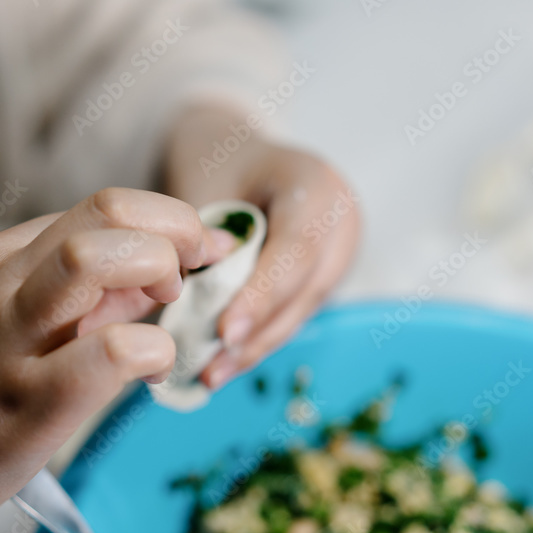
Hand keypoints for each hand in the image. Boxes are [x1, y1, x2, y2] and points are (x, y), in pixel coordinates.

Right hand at [0, 188, 235, 532]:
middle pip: (108, 210)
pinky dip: (153, 351)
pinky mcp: (27, 402)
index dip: (169, 220)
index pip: (105, 205)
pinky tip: (150, 373)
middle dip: (174, 232)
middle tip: (181, 282)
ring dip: (158, 273)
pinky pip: (113, 352)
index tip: (197, 252)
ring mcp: (10, 340)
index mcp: (3, 259)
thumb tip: (160, 274)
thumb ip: (85, 297)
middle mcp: (4, 284)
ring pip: (97, 258)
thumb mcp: (9, 322)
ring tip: (164, 315)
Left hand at [164, 105, 360, 388]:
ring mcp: (338, 255)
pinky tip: (223, 365)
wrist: (238, 155)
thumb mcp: (207, 187)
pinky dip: (256, 338)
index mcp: (317, 185)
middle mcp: (340, 223)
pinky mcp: (322, 280)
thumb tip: (192, 307)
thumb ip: (207, 241)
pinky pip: (290, 314)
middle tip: (210, 370)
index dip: (262, 295)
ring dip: (254, 347)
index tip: (224, 332)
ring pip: (297, 312)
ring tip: (209, 377)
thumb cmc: (216, 164)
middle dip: (255, 334)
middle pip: (302, 290)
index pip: (295, 249)